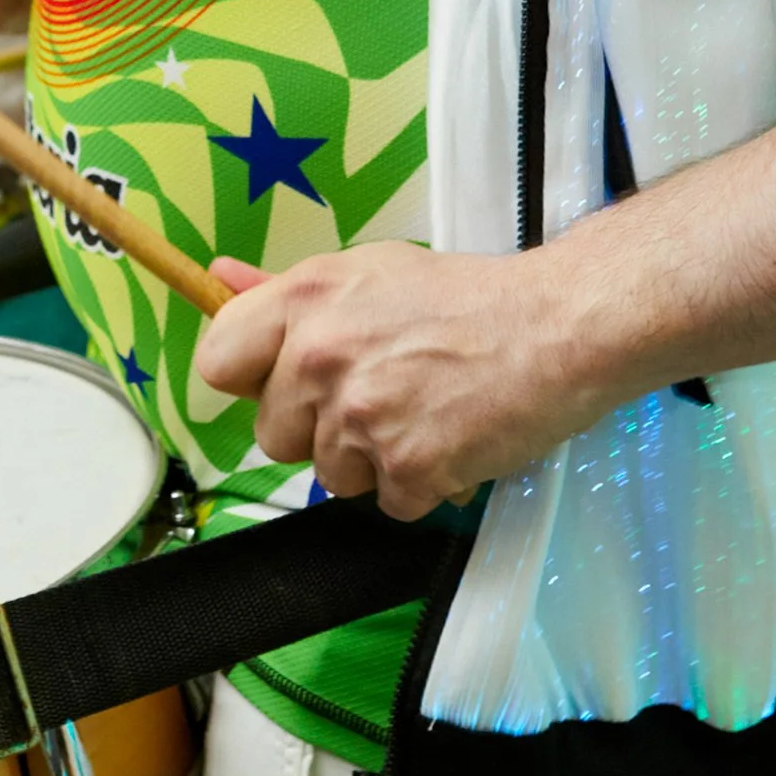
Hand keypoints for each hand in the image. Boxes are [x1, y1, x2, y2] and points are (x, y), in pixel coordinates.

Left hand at [196, 241, 596, 518]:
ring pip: (328, 476)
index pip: (219, 362)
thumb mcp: (369, 272)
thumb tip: (218, 280)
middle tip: (379, 395)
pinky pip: (387, 502)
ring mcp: (361, 418)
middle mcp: (320, 359)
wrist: (558, 326)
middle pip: (273, 435)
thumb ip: (285, 290)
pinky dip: (419, 485)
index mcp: (305, 301)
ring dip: (371, 460)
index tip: (281, 383)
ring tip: (423, 412)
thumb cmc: (468, 298)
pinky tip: (450, 439)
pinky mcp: (405, 468)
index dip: (250, 380)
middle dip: (318, 429)